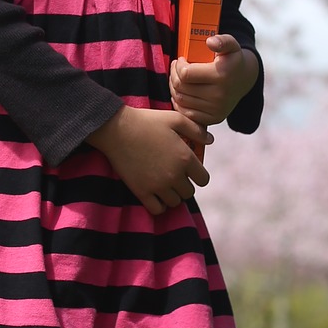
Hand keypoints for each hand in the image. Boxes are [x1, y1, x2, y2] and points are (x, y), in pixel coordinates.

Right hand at [87, 104, 210, 214]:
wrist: (117, 129)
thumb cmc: (146, 121)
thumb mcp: (174, 118)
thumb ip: (196, 129)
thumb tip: (210, 140)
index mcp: (185, 158)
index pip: (203, 179)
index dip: (198, 175)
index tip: (190, 171)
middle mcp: (175, 175)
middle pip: (189, 192)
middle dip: (184, 185)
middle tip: (175, 176)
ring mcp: (158, 186)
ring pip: (175, 202)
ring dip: (172, 195)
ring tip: (165, 185)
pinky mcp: (142, 192)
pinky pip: (158, 209)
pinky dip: (159, 205)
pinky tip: (156, 195)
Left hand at [169, 35, 258, 126]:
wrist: (244, 80)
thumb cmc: (232, 59)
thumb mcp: (231, 45)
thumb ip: (222, 40)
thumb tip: (210, 42)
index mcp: (221, 75)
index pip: (185, 73)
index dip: (178, 65)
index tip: (181, 59)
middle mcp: (219, 95)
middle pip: (180, 87)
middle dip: (173, 74)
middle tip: (176, 67)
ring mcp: (216, 109)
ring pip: (180, 99)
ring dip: (174, 87)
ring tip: (178, 78)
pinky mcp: (213, 119)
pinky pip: (185, 112)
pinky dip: (179, 102)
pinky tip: (182, 91)